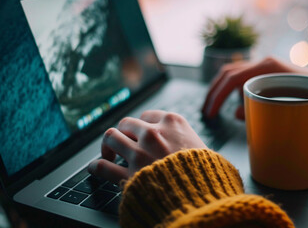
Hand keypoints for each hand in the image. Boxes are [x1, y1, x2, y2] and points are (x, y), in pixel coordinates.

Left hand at [88, 110, 206, 183]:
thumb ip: (185, 139)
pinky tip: (96, 168)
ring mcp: (139, 153)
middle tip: (124, 142)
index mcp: (173, 123)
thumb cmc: (207, 174)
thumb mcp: (201, 147)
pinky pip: (102, 166)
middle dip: (124, 132)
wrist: (204, 197)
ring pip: (111, 137)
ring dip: (108, 145)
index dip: (142, 124)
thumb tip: (180, 141)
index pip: (148, 115)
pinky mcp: (129, 175)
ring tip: (109, 153)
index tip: (140, 132)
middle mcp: (153, 134)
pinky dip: (96, 166)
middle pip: (127, 123)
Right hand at [202, 57, 307, 118]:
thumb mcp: (292, 108)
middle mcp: (265, 63)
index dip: (217, 96)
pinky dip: (232, 88)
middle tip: (206, 111)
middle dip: (213, 92)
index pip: (232, 78)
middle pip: (228, 73)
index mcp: (269, 68)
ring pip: (233, 73)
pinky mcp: (268, 73)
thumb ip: (264, 111)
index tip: (210, 113)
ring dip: (220, 89)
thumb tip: (238, 113)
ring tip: (213, 106)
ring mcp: (266, 66)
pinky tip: (230, 101)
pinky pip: (243, 77)